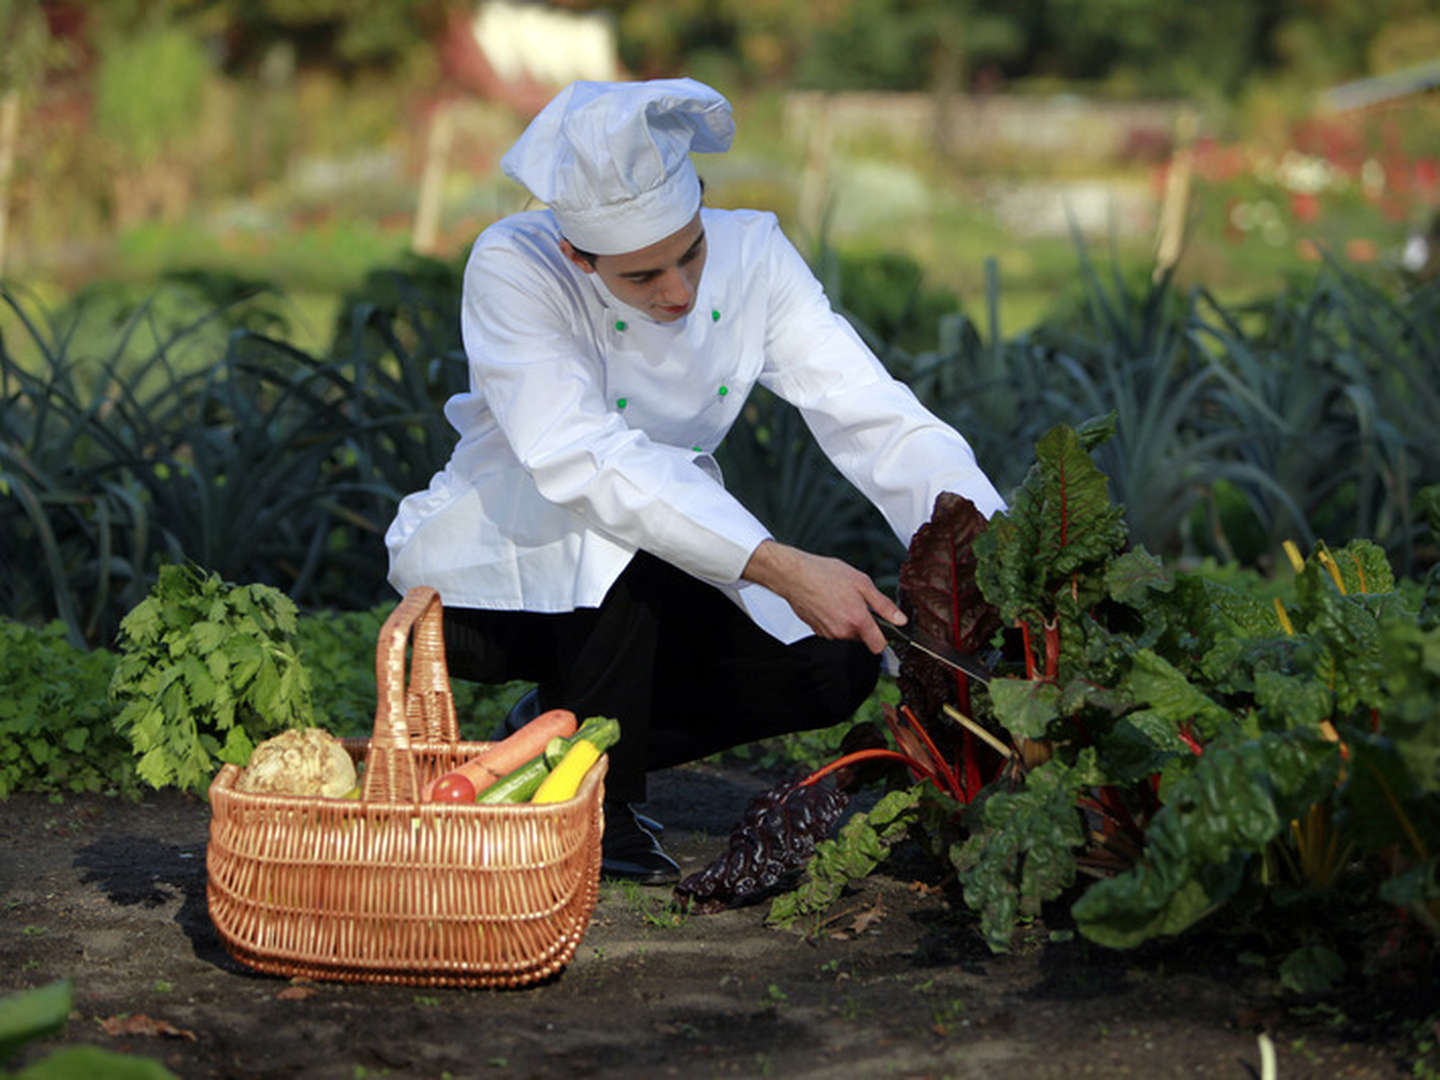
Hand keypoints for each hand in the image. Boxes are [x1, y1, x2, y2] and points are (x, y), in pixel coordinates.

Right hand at [741, 540, 904, 653]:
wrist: (794, 575)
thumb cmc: (825, 574)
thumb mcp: (862, 583)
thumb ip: (883, 605)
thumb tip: (900, 619)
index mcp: (857, 620)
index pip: (879, 646)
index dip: (885, 637)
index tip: (884, 627)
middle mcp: (842, 631)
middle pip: (862, 637)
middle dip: (863, 623)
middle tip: (856, 600)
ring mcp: (828, 633)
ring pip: (847, 633)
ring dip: (848, 620)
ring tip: (840, 598)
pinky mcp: (817, 630)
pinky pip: (833, 629)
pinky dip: (834, 619)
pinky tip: (828, 602)